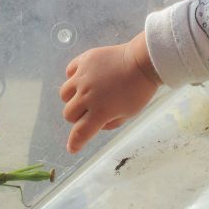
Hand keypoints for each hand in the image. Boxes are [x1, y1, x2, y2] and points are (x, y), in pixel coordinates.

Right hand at [60, 32, 160, 153]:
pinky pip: (69, 72)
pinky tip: (85, 77)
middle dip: (77, 116)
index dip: (75, 143)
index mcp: (100, 112)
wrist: (143, 61)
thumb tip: (97, 123)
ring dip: (73, 98)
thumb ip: (111, 122)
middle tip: (89, 110)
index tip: (72, 148)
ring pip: (65, 94)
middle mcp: (87, 95)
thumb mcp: (129, 113)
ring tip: (85, 93)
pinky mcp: (84, 60)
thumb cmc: (140, 90)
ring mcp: (83, 77)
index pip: (81, 132)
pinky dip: (74, 77)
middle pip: (69, 114)